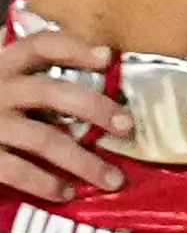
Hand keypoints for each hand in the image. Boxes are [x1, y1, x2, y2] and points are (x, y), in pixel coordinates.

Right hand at [0, 28, 128, 203]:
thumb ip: (16, 63)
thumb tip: (51, 39)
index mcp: (1, 65)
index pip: (40, 45)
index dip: (73, 47)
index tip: (106, 56)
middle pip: (52, 93)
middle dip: (95, 108)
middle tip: (127, 126)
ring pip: (45, 139)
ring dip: (83, 162)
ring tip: (112, 179)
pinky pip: (17, 170)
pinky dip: (45, 183)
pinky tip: (66, 193)